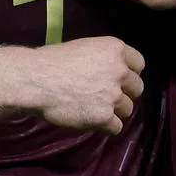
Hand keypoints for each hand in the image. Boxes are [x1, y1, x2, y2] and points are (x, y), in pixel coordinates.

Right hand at [30, 36, 144, 134]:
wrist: (36, 79)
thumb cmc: (53, 60)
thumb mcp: (85, 48)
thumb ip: (104, 60)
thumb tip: (112, 73)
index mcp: (115, 49)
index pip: (139, 64)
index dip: (129, 72)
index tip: (119, 78)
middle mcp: (120, 71)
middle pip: (137, 88)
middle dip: (124, 92)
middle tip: (106, 95)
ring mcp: (113, 95)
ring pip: (128, 109)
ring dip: (114, 110)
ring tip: (94, 108)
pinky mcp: (104, 117)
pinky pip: (116, 127)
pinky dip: (105, 126)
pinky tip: (91, 119)